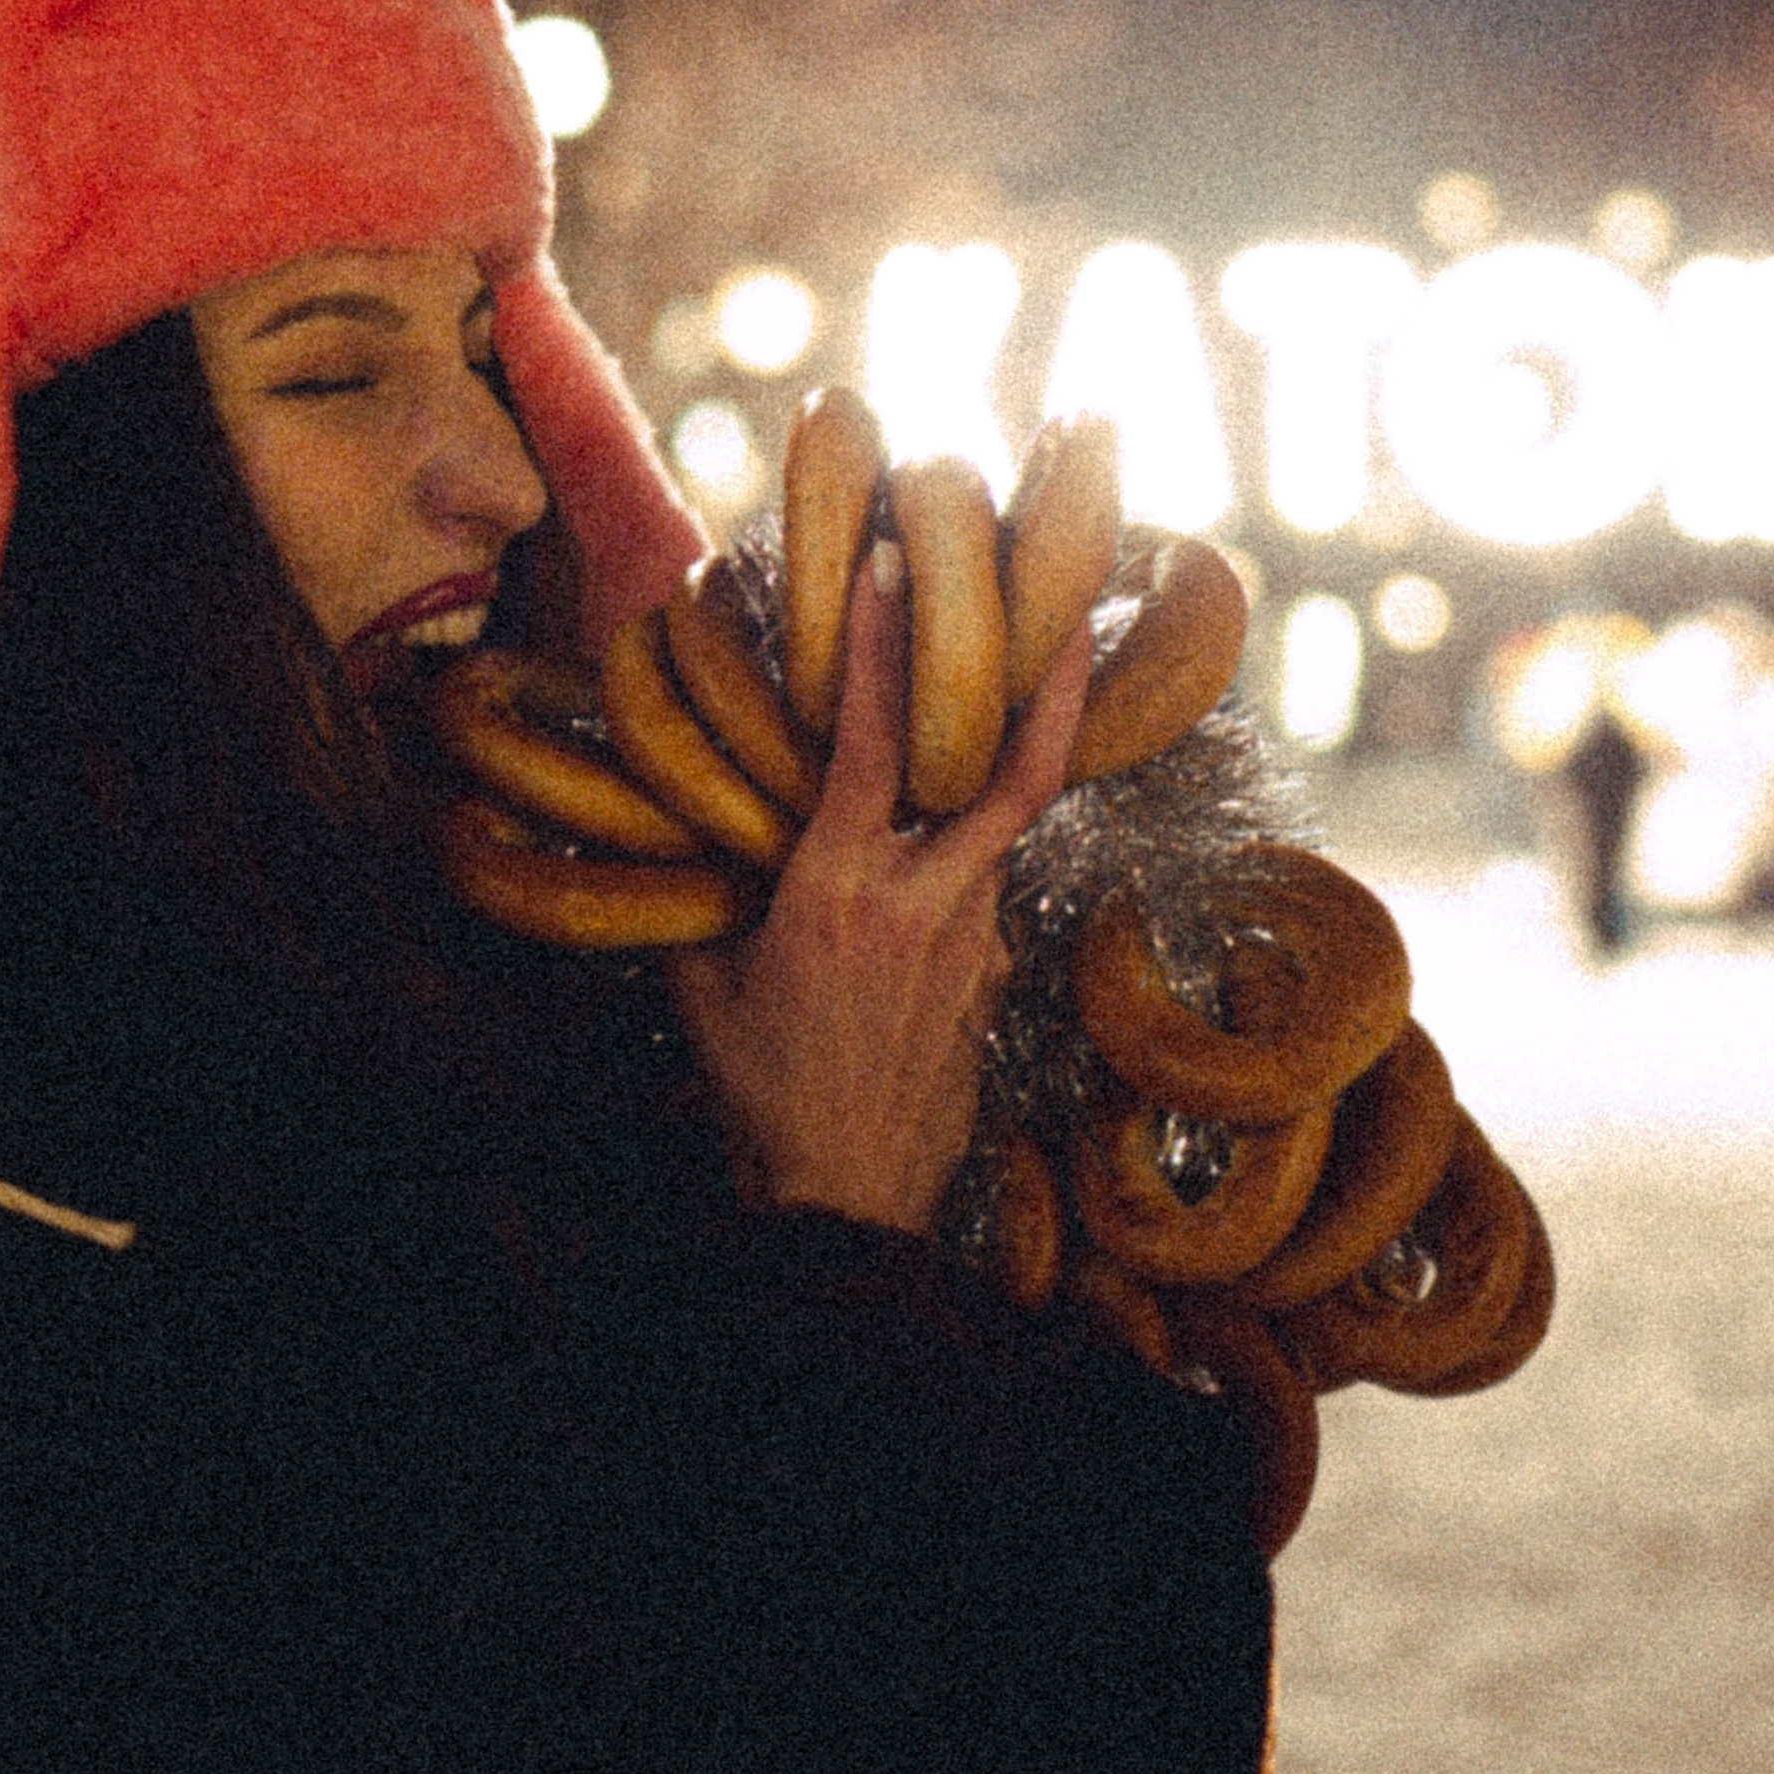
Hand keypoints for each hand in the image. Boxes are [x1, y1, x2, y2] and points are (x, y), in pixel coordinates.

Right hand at [665, 549, 1091, 1235]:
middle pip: (1016, 777)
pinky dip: (959, 875)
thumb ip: (716, 897)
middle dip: (1052, 690)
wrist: (844, 1203)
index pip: (868, 745)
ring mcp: (975, 947)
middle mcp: (925, 906)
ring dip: (993, 780)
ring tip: (1005, 713)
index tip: (890, 571)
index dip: (878, 651)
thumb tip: (697, 832)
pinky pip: (981, 904)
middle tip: (1076, 611)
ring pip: (999, 835)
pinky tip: (926, 889)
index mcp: (839, 892)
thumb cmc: (762, 1095)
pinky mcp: (996, 986)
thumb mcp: (709, 985)